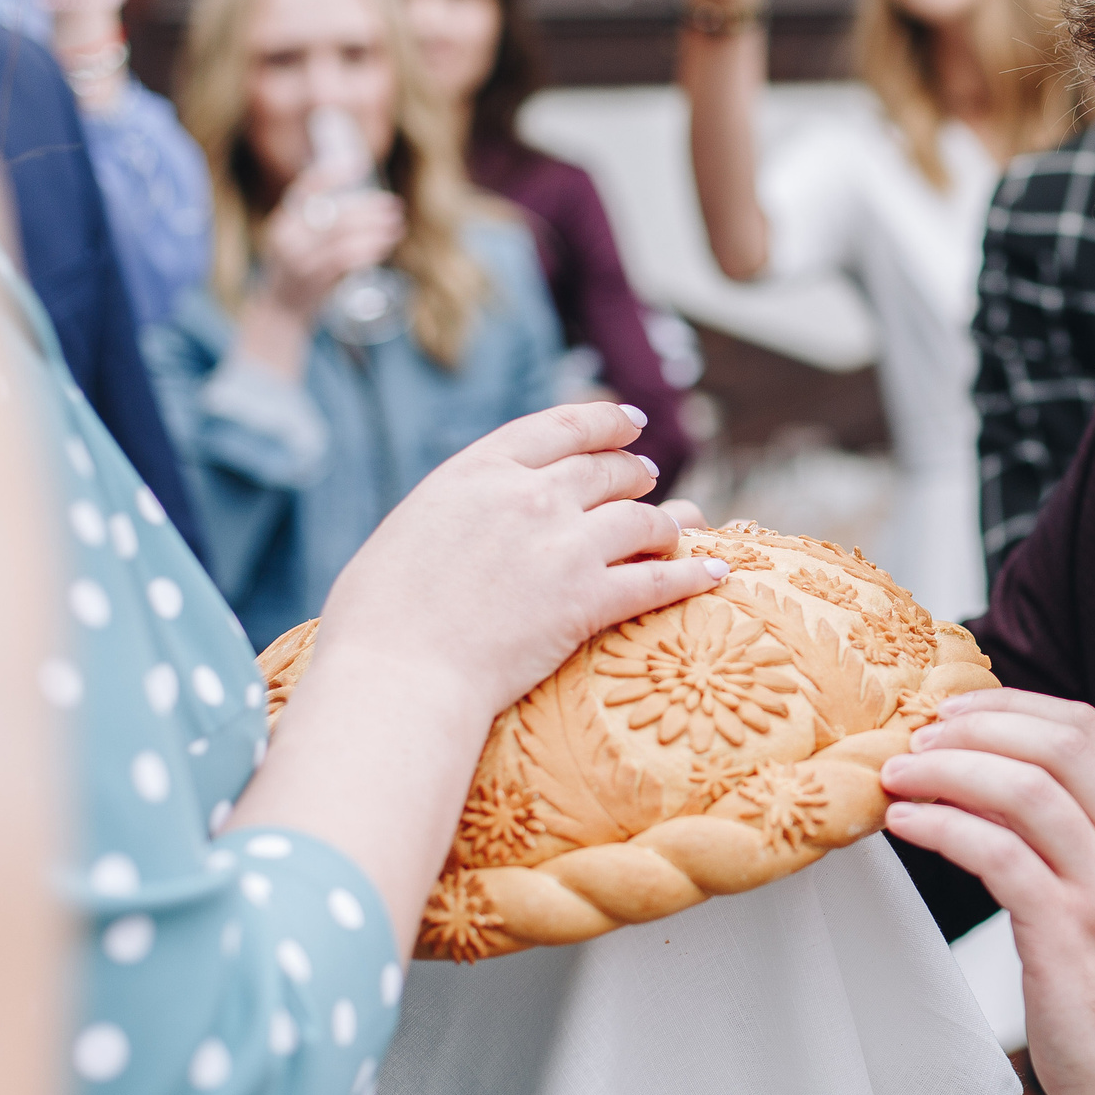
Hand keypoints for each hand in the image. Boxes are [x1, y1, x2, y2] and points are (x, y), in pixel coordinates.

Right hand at [251, 179, 403, 321]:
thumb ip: (320, 225)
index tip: (359, 164)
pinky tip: (384, 245)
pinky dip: (368, 249)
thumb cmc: (298, 273)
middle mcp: (287, 235)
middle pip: (336, 213)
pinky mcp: (312, 277)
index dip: (331, 174)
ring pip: (344, 235)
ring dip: (376, 229)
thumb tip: (360, 206)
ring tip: (396, 226)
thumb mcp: (299, 242)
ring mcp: (298, 257)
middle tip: (394, 206)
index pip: (305, 188)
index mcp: (283, 221)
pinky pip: (346, 257)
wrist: (280, 311)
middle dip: (369, 207)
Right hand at [313, 402, 720, 719]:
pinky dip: (693, 575)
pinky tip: (716, 574)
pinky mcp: (589, 599)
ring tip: (683, 525)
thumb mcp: (410, 530)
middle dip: (634, 472)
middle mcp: (530, 497)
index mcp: (478, 472)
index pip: (558, 428)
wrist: (397, 673)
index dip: (603, 420)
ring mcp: (564, 546)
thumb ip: (457, 511)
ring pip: (642, 520)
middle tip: (647, 476)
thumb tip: (474, 517)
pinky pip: (659, 580)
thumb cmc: (377, 617)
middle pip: (606, 472)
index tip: (630, 421)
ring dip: (670, 521)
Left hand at [879, 691, 1094, 1094]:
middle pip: (1057, 743)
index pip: (1085, 727)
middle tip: (917, 736)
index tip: (953, 710)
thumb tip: (989, 766)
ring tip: (899, 775)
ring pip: (1026, 789)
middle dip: (975, 728)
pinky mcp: (1069, 932)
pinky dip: (943, 826)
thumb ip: (1081, 826)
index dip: (1010, 707)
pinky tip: (907, 824)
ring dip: (950, 770)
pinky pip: (997, 854)